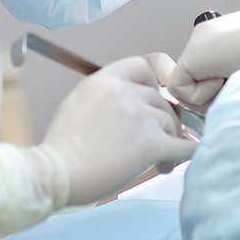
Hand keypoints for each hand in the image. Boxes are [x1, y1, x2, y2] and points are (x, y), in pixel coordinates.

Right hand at [34, 55, 196, 205]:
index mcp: (106, 80)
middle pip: (162, 100)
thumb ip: (104, 97)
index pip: (143, 67)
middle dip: (162, 120)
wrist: (58, 172)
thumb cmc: (61, 147)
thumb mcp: (76, 103)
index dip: (154, 82)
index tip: (153, 97)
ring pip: (172, 123)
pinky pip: (182, 146)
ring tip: (158, 162)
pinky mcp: (150, 144)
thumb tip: (122, 107)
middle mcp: (125, 93)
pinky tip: (170, 164)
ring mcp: (140, 117)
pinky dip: (182, 155)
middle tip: (156, 139)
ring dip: (170, 141)